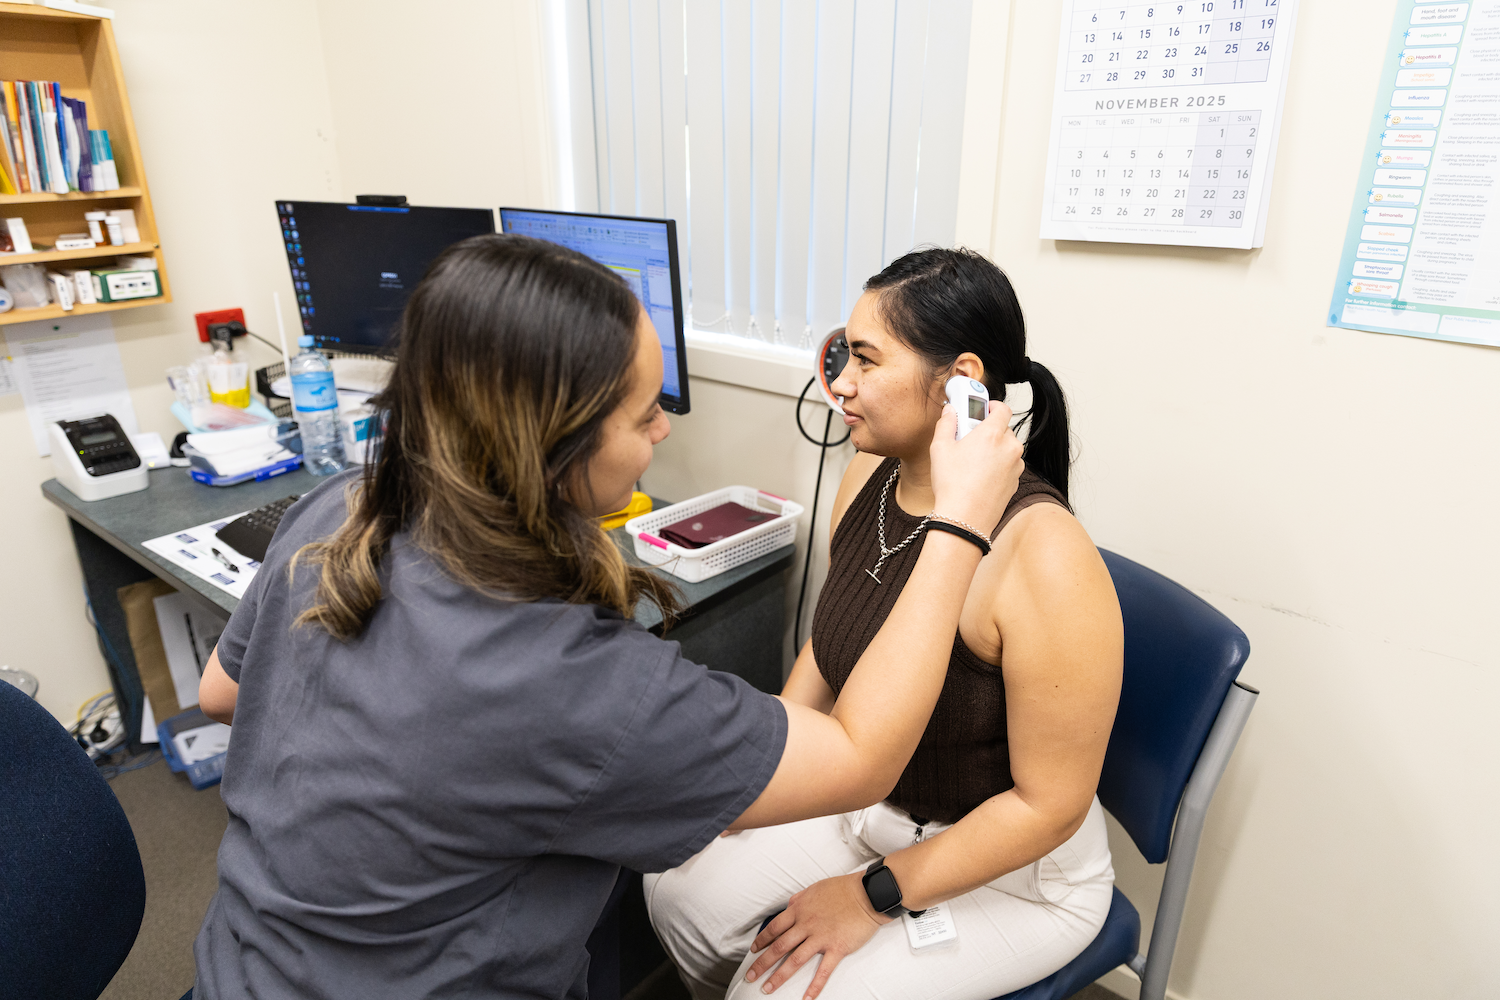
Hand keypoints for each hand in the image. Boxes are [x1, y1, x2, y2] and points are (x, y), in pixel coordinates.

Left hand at [744, 872, 890, 998]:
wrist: (866, 894)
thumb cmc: (842, 889)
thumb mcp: (814, 888)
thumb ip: (799, 899)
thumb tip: (789, 905)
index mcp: (799, 910)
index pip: (774, 928)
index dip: (762, 940)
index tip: (754, 950)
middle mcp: (806, 925)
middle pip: (779, 947)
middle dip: (762, 963)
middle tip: (751, 976)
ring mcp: (820, 938)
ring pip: (794, 960)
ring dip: (779, 977)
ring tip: (767, 988)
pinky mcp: (836, 948)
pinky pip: (823, 971)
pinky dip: (814, 986)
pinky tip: (806, 998)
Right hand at [928, 401, 1022, 536]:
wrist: (965, 519)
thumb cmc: (952, 484)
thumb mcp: (940, 448)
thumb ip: (946, 423)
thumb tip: (950, 410)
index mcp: (992, 433)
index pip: (1002, 408)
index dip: (991, 405)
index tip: (981, 408)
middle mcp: (1010, 447)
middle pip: (1004, 429)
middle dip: (988, 430)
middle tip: (968, 438)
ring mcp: (1015, 466)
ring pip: (1007, 448)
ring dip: (994, 449)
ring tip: (972, 461)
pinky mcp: (1016, 482)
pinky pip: (1008, 466)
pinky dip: (998, 466)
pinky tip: (979, 477)